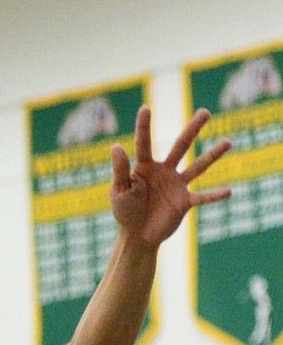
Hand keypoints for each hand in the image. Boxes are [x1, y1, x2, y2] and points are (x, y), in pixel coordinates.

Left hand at [110, 106, 230, 248]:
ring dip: (213, 155)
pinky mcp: (184, 202)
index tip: (145, 108)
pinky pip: (202, 197)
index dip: (144, 126)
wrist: (137, 236)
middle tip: (205, 112)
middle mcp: (164, 171)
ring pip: (198, 167)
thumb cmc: (125, 212)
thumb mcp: (119, 191)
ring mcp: (176, 186)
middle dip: (193, 129)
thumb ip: (120, 170)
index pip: (144, 143)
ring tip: (228, 142)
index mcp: (145, 167)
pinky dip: (215, 195)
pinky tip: (230, 191)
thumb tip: (115, 146)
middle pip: (181, 146)